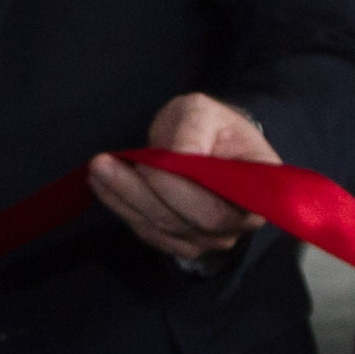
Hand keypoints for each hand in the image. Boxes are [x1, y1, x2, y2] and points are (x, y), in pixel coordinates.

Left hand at [92, 92, 275, 263]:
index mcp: (258, 192)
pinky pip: (149, 232)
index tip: (146, 163)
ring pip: (162, 229)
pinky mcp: (182, 241)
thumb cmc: (212, 125)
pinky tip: (102, 185)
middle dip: (141, 195)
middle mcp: (238, 223)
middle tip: (102, 163)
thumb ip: (194, 132)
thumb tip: (179, 158)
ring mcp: (210, 238)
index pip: (216, 208)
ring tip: (96, 169)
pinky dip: (122, 209)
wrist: (207, 141)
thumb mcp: (203, 112)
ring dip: (124, 200)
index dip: (179, 191)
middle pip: (185, 223)